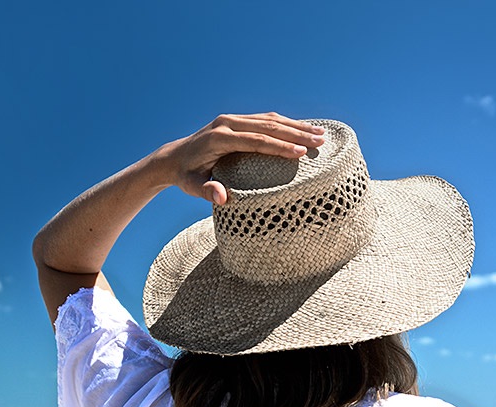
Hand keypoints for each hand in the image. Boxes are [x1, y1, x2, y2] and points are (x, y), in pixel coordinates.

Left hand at [148, 113, 327, 204]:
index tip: (301, 153)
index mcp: (219, 137)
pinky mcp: (237, 120)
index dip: (279, 146)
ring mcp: (232, 118)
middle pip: (267, 126)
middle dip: (296, 134)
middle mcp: (227, 123)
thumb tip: (222, 198)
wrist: (174, 157)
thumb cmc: (186, 175)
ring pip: (269, 119)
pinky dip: (286, 124)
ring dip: (296, 126)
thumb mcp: (191, 186)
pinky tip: (303, 129)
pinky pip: (265, 119)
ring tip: (321, 134)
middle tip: (320, 142)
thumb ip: (205, 191)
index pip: (256, 140)